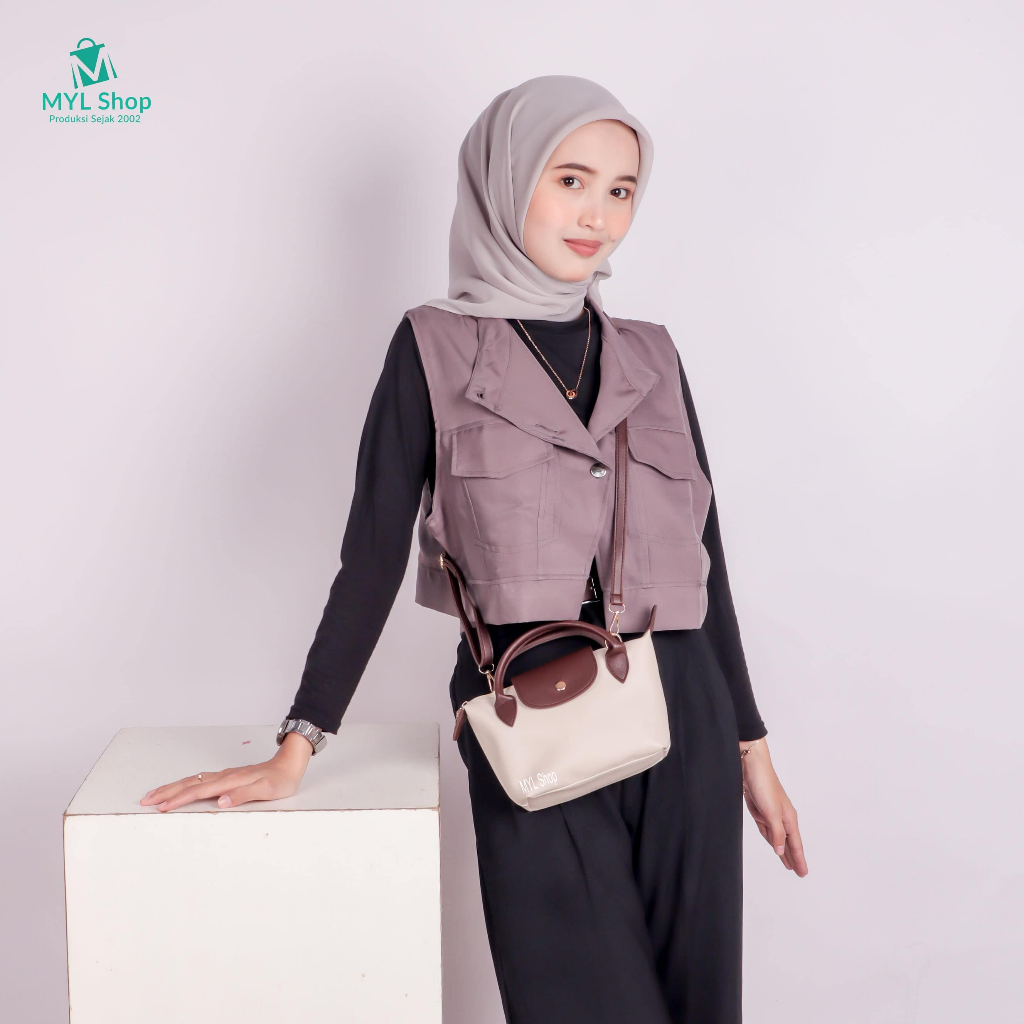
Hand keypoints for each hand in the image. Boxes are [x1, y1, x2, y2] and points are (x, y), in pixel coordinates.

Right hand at [139, 733, 313, 811]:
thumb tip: (221, 802)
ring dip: (172, 787)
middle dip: (167, 792)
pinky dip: (185, 784)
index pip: (199, 791)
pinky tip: (181, 787)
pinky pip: (200, 780)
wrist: (289, 764)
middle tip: (146, 800)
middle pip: (189, 783)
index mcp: (230, 781)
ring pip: (192, 780)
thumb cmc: (280, 780)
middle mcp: (224, 777)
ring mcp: (224, 775)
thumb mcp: (266, 790)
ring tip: (155, 794)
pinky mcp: (227, 776)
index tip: (161, 807)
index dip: (179, 799)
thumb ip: (243, 795)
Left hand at [739, 737, 807, 876]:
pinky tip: (773, 845)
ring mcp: (771, 813)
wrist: (751, 765)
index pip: (795, 844)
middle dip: (794, 858)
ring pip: (777, 837)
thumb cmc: (764, 784)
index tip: (803, 873)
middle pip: (789, 843)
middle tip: (799, 873)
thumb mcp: (770, 812)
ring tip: (789, 864)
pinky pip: (767, 829)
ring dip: (783, 850)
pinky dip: (770, 838)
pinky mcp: (760, 809)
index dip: (799, 859)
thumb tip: (780, 851)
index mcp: (788, 818)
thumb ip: (776, 833)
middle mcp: (782, 817)